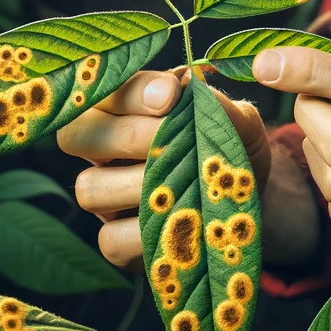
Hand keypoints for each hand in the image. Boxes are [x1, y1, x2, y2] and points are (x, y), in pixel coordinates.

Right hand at [57, 67, 270, 271]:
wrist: (255, 199)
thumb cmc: (233, 148)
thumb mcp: (237, 120)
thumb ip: (214, 104)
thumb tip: (187, 91)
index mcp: (124, 109)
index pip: (105, 89)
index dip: (132, 92)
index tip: (171, 95)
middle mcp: (103, 150)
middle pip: (75, 134)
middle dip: (129, 135)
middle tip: (173, 139)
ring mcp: (105, 199)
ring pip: (89, 188)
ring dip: (140, 184)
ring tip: (185, 183)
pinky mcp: (117, 242)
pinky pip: (110, 239)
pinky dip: (148, 232)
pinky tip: (182, 222)